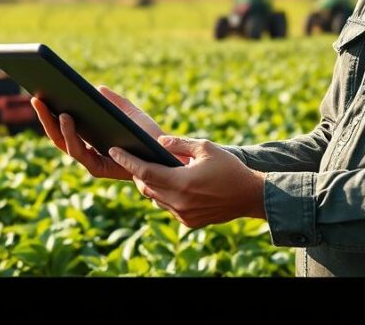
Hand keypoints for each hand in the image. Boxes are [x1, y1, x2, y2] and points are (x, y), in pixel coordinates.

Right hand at [30, 85, 183, 180]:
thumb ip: (113, 101)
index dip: (49, 111)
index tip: (39, 91)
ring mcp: (91, 161)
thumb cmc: (149, 135)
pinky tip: (67, 116)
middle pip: (58, 134)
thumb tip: (96, 88)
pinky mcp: (98, 169)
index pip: (64, 125)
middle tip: (35, 96)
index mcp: (90, 139)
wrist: (167, 156)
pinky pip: (80, 152)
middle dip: (45, 117)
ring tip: (54, 106)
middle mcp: (88, 151)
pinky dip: (71, 135)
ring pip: (65, 144)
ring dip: (56, 125)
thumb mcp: (130, 112)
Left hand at [109, 135, 266, 227]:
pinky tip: (169, 184)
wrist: (250, 196)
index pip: (145, 171)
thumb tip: (158, 142)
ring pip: (155, 198)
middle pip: (146, 186)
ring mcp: (183, 215)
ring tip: (150, 170)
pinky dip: (163, 195)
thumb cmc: (229, 168)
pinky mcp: (189, 222)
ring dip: (150, 184)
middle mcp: (180, 202)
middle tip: (132, 158)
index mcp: (182, 182)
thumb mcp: (205, 147)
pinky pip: (167, 207)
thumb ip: (179, 144)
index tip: (114, 149)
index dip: (127, 160)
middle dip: (137, 172)